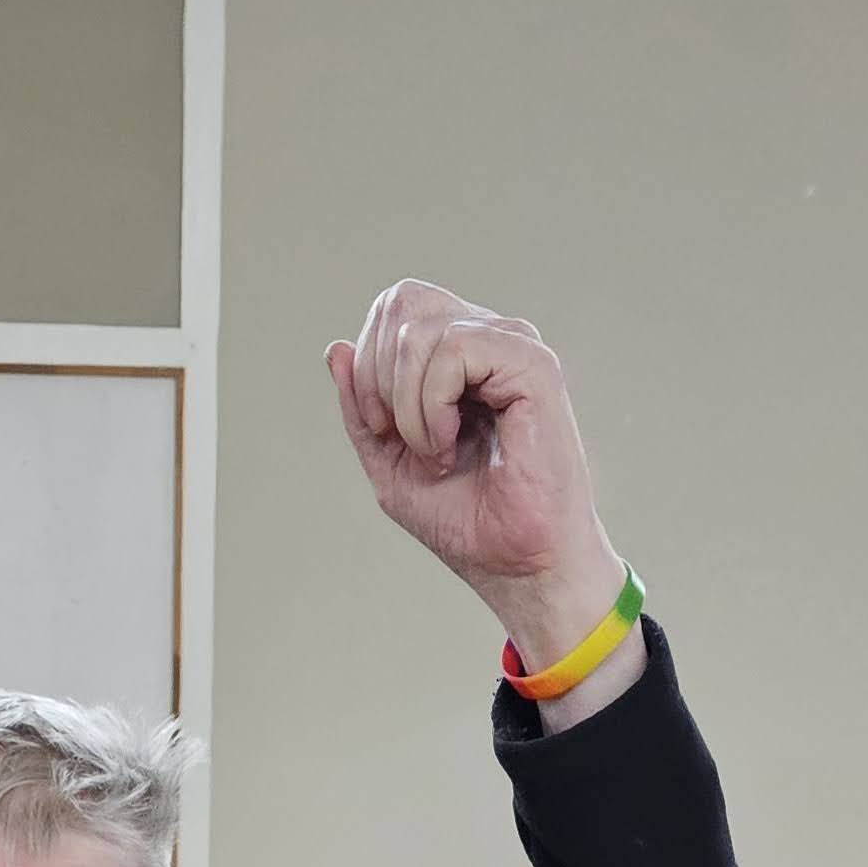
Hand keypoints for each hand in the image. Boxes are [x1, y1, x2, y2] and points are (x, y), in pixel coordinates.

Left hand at [326, 283, 635, 696]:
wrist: (518, 565)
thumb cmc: (468, 522)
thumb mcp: (390, 462)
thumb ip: (361, 409)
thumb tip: (335, 348)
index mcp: (457, 356)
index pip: (393, 310)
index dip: (367, 367)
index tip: (383, 431)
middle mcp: (487, 338)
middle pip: (402, 301)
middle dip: (379, 378)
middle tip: (405, 440)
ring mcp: (512, 346)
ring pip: (419, 329)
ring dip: (407, 405)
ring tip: (438, 452)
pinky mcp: (532, 364)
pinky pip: (452, 348)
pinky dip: (432, 404)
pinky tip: (452, 443)